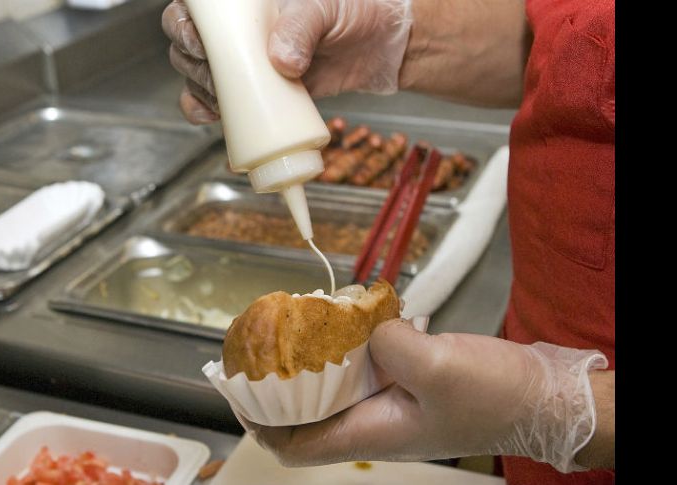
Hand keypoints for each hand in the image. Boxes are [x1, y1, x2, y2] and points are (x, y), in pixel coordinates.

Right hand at [162, 0, 412, 123]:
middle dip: (194, 63)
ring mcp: (242, 59)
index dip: (183, 23)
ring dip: (200, 89)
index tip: (200, 43)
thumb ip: (302, 26)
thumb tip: (281, 62)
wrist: (380, 47)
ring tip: (223, 100)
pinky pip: (216, 101)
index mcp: (245, 1)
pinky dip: (205, 111)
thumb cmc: (355, 11)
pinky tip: (212, 116)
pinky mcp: (254, 90)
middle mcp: (237, 27)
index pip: (194, 6)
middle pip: (187, 42)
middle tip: (219, 77)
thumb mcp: (326, 7)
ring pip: (197, 73)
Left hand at [234, 319, 607, 472]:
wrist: (539, 398)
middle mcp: (372, 421)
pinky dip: (348, 344)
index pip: (295, 444)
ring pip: (331, 387)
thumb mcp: (439, 369)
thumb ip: (389, 345)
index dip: (260, 422)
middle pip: (304, 413)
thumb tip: (364, 325)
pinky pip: (362, 365)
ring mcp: (388, 401)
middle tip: (262, 345)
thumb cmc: (495, 398)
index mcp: (371, 432)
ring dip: (311, 360)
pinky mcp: (405, 380)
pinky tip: (350, 317)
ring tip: (295, 325)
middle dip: (277, 384)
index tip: (238, 390)